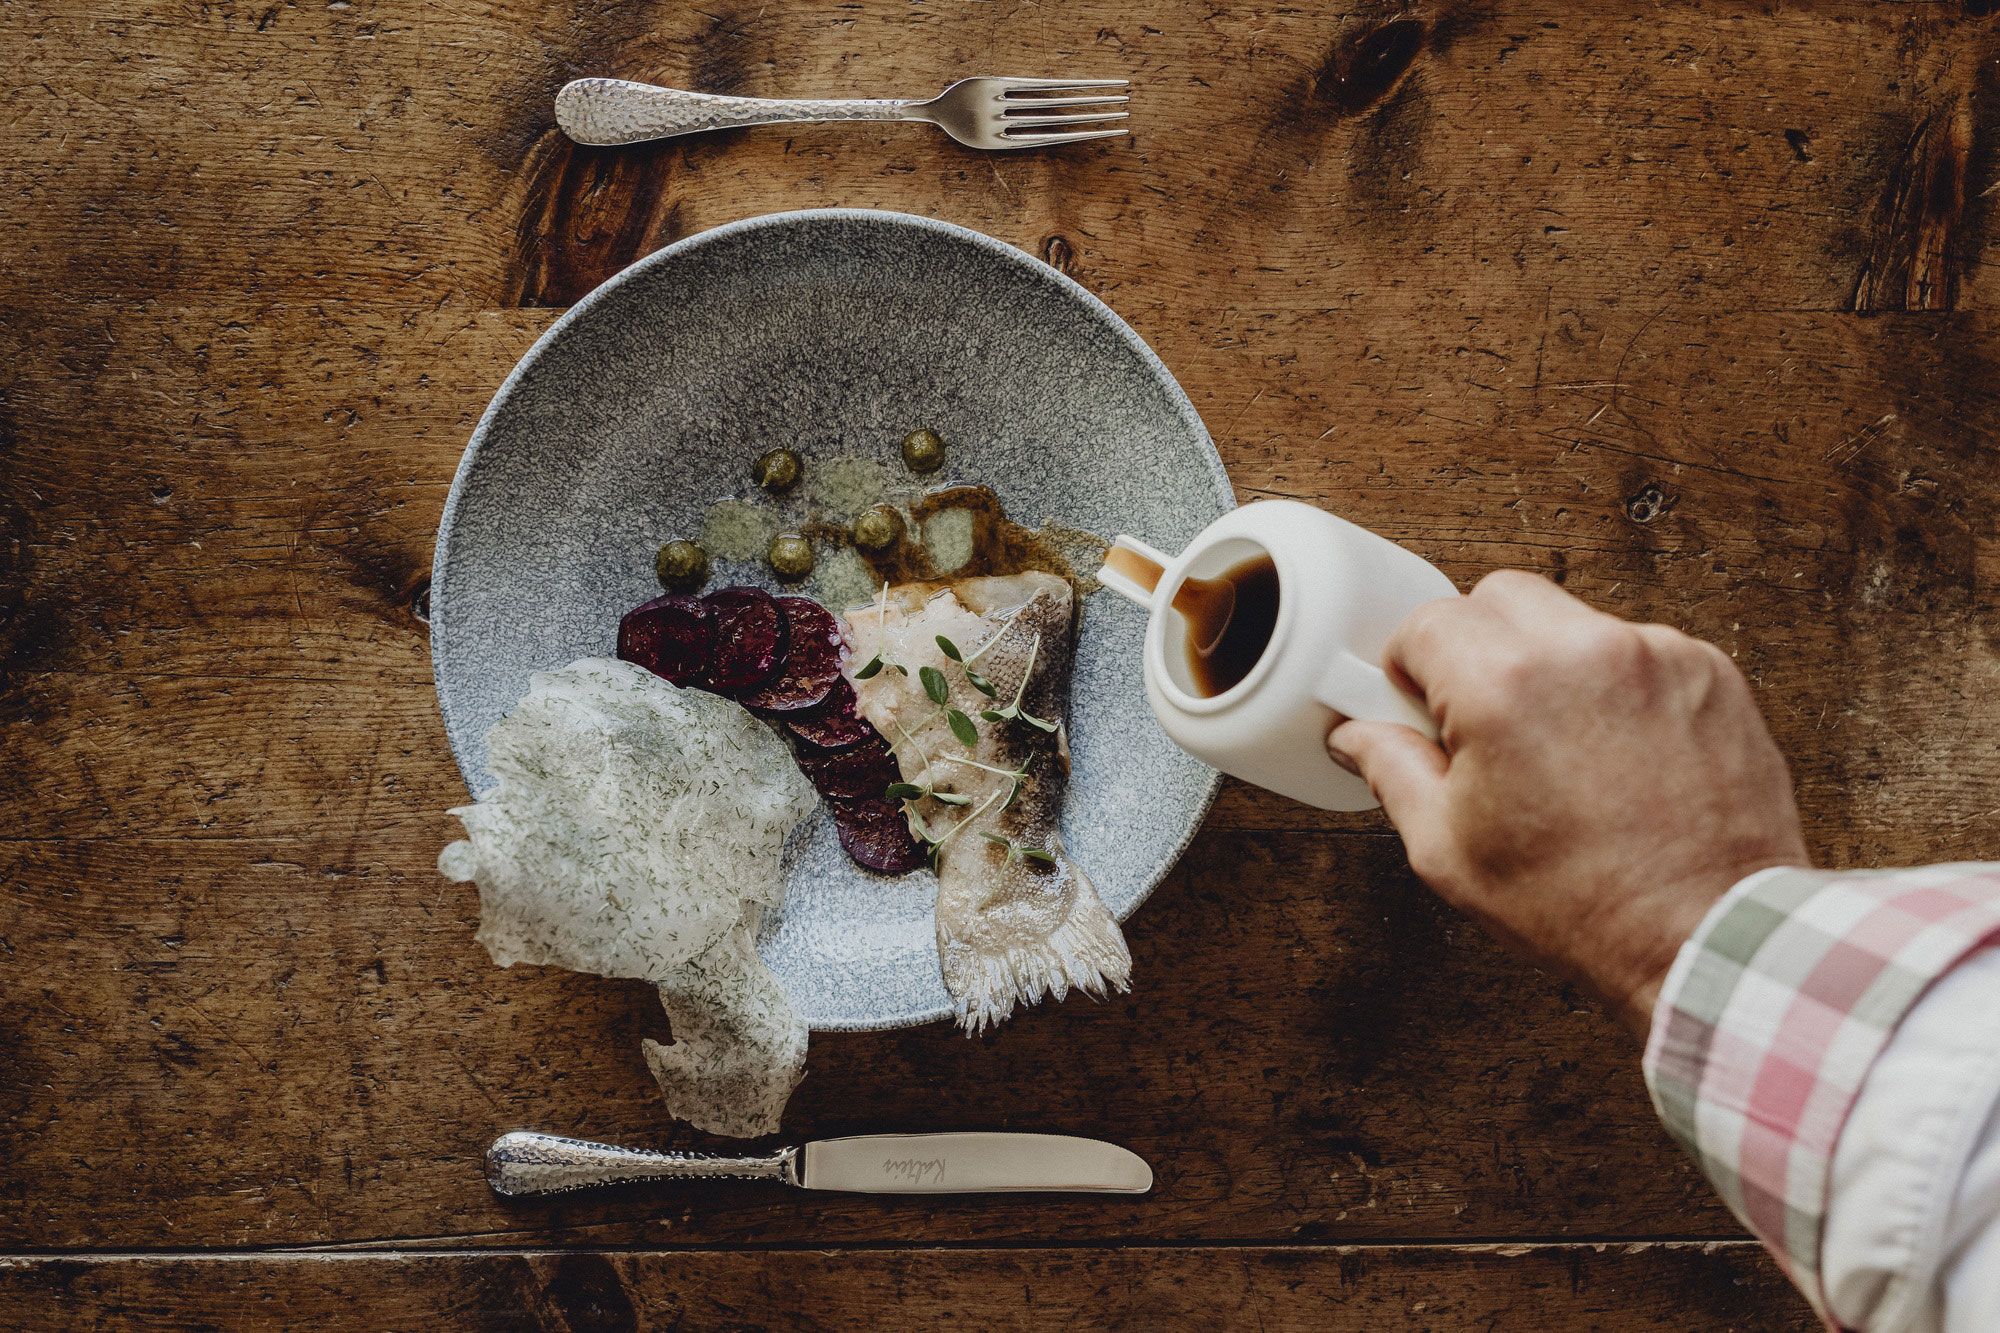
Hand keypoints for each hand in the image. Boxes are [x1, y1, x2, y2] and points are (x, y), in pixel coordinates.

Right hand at [1328, 572, 1809, 1036]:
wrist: (1706, 934)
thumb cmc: (1583, 905)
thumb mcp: (1448, 850)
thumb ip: (1393, 771)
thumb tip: (1360, 736)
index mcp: (1505, 687)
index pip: (1427, 621)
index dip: (1410, 668)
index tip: (1421, 706)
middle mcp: (1584, 652)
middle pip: (1497, 597)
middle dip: (1476, 647)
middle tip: (1482, 718)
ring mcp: (1656, 655)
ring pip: (1571, 620)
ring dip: (1550, 663)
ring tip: (1558, 744)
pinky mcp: (1709, 672)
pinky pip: (1637, 649)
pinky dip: (1616, 684)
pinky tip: (1615, 750)